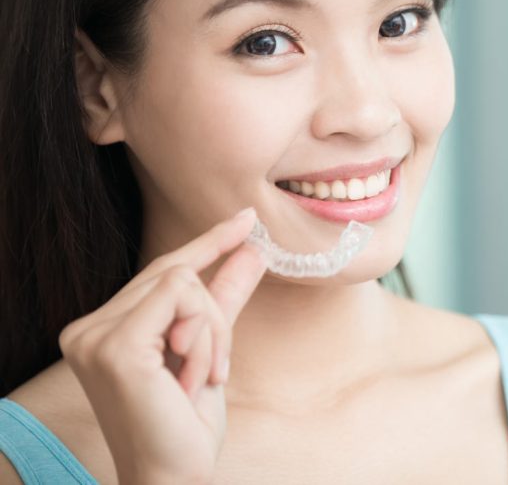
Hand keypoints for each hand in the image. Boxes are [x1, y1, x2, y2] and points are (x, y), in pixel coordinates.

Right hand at [59, 208, 265, 483]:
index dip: (206, 242)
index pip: (161, 271)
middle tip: (217, 369)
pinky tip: (192, 379)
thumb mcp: (210, 348)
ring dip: (212, 333)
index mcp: (100, 328)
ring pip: (184, 282)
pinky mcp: (116, 346)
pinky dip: (205, 339)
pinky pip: (182, 299)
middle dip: (214, 316)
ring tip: (199, 380)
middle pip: (177, 273)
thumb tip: (252, 249)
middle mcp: (86, 328)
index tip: (244, 219)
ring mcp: (94, 336)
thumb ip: (224, 298)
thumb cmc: (184, 423)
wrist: (174, 476)